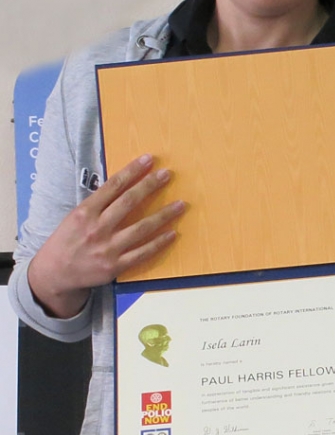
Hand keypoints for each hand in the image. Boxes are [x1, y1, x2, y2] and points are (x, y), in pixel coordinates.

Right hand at [28, 154, 184, 317]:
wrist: (54, 274)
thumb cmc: (67, 241)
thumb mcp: (75, 218)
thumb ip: (98, 204)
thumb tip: (125, 185)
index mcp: (85, 212)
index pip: (112, 186)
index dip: (132, 171)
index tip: (148, 159)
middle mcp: (97, 228)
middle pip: (128, 202)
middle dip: (149, 186)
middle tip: (167, 174)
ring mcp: (107, 248)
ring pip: (141, 228)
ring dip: (163, 215)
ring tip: (180, 204)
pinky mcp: (115, 266)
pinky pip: (142, 253)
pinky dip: (159, 243)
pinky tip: (172, 233)